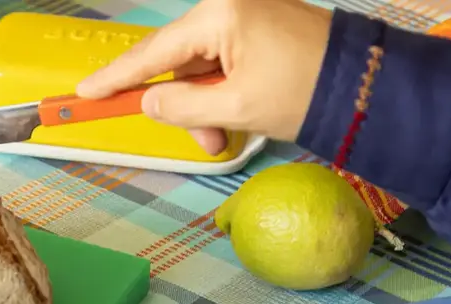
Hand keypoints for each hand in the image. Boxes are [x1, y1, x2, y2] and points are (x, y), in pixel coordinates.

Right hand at [77, 0, 331, 154]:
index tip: (86, 93)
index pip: (153, 51)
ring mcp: (244, 18)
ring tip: (226, 138)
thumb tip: (149, 102)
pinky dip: (221, 99)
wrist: (364, 87)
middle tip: (204, 142)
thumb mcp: (234, 108)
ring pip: (199, 72)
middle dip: (184, 109)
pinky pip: (221, 68)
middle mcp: (228, 7)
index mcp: (220, 13)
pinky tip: (236, 120)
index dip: (117, 77)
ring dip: (204, 111)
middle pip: (178, 64)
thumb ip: (181, 107)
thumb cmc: (304, 91)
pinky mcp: (257, 32)